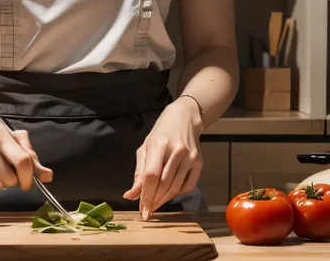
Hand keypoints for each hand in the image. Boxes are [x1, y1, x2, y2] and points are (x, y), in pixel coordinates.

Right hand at [0, 115, 53, 193]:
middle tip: (7, 170)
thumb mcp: (12, 139)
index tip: (28, 183)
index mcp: (0, 136)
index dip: (29, 177)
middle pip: (10, 179)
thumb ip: (31, 157)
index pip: (23, 161)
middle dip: (13, 180)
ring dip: (0, 183)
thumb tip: (48, 176)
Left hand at [123, 96, 204, 219]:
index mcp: (159, 145)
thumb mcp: (145, 149)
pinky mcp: (199, 162)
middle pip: (164, 184)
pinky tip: (168, 195)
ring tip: (155, 205)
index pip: (152, 176)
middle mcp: (177, 151)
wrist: (184, 119)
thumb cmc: (160, 134)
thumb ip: (139, 173)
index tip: (142, 211)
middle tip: (147, 211)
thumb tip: (130, 195)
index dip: (146, 196)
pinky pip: (188, 186)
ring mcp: (190, 157)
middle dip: (154, 201)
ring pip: (176, 187)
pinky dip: (177, 194)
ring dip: (164, 200)